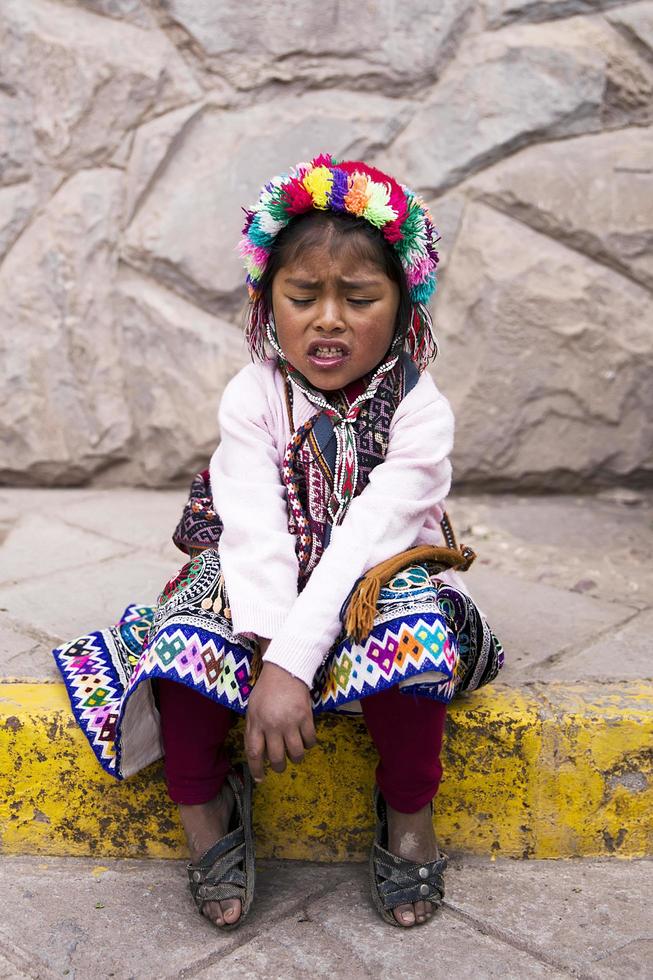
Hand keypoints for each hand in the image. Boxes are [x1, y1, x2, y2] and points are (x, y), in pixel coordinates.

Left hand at [245, 661, 315, 782]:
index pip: (254, 753)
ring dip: (296, 759)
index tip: (260, 778)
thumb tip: (257, 753)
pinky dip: (309, 744)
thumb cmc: (266, 691)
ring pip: (296, 753)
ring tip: (295, 756)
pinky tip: (306, 741)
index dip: (257, 769)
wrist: (285, 670)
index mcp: (257, 723)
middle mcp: (273, 725)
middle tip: (280, 767)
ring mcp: (291, 722)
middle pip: (276, 758)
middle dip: (279, 767)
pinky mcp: (306, 717)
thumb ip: (253, 730)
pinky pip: (310, 740)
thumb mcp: (252, 709)